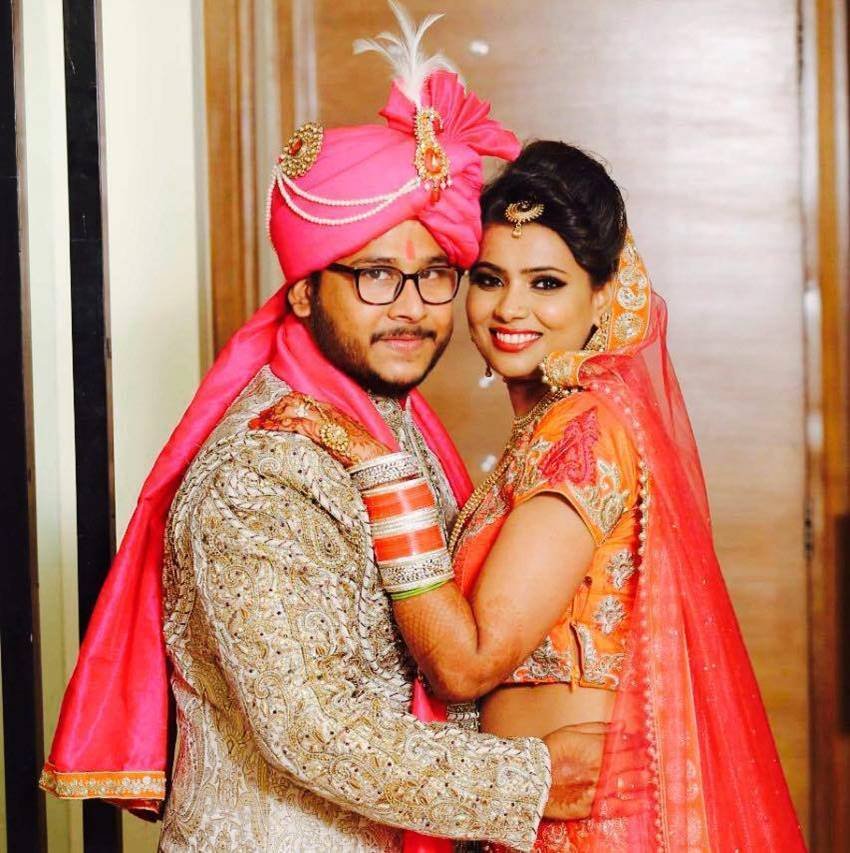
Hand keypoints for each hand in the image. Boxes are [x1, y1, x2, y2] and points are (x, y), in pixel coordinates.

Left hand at [250, 392, 390, 467]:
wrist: (377, 460)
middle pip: (294, 400)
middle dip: (273, 408)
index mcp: (333, 412)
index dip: (284, 404)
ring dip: (271, 417)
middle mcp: (327, 411)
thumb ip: (331, 438)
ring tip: (257, 425)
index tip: (271, 413)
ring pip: (291, 409)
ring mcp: (324, 420)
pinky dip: (277, 425)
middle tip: (258, 419)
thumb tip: (320, 446)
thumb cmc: (365, 455)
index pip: (304, 400)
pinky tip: (266, 430)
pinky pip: (294, 424)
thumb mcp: (346, 441)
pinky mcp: (320, 431)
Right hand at [541, 723, 650, 820]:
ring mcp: (601, 787)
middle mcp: (603, 767)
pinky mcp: (595, 806)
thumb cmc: (549, 751)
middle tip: (653, 758)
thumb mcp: (571, 731)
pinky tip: (645, 803)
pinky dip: (634, 805)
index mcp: (598, 747)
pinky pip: (620, 807)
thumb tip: (622, 724)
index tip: (647, 741)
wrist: (532, 777)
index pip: (627, 743)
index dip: (639, 742)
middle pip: (632, 762)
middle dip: (644, 759)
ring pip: (630, 782)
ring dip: (643, 779)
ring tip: (651, 777)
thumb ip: (597, 728)